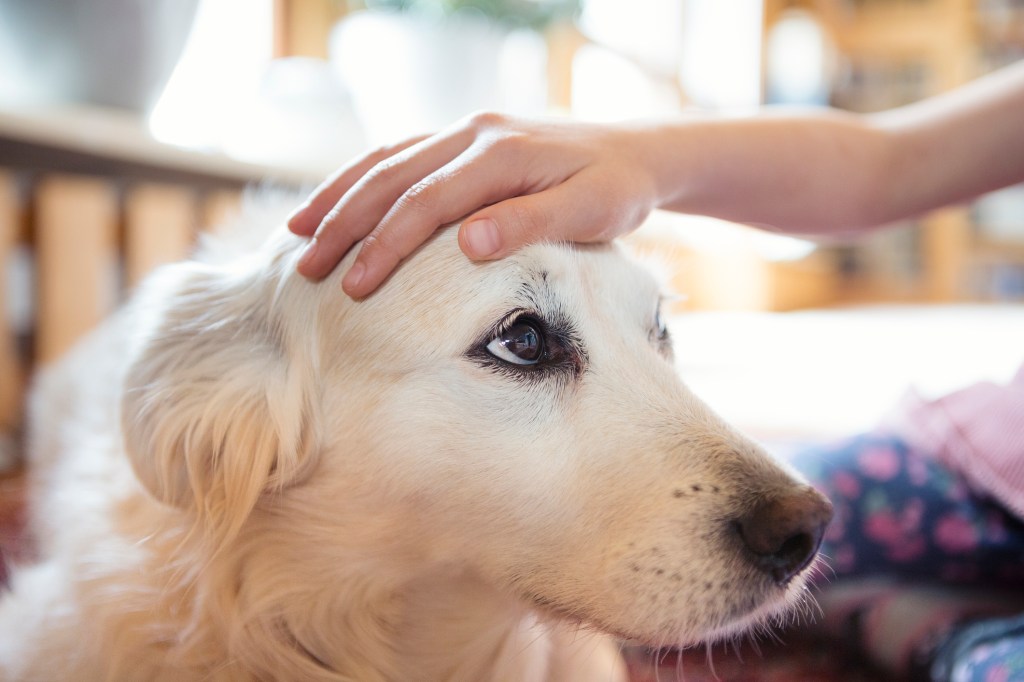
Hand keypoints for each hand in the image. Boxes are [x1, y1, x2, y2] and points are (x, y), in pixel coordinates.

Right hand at [287, 112, 660, 297]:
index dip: (386, 245)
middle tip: (306, 268)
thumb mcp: (591, 210)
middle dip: (344, 223)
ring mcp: (466, 131)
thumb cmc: (617, 189)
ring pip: (387, 159)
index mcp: (501, 152)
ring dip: (340, 195)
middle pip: (392, 176)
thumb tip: (468, 243)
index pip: (427, 202)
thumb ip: (531, 223)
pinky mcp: (464, 139)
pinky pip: (402, 154)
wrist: (636, 152)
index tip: (354, 287)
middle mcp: (474, 132)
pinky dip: (363, 178)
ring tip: (298, 233)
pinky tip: (339, 202)